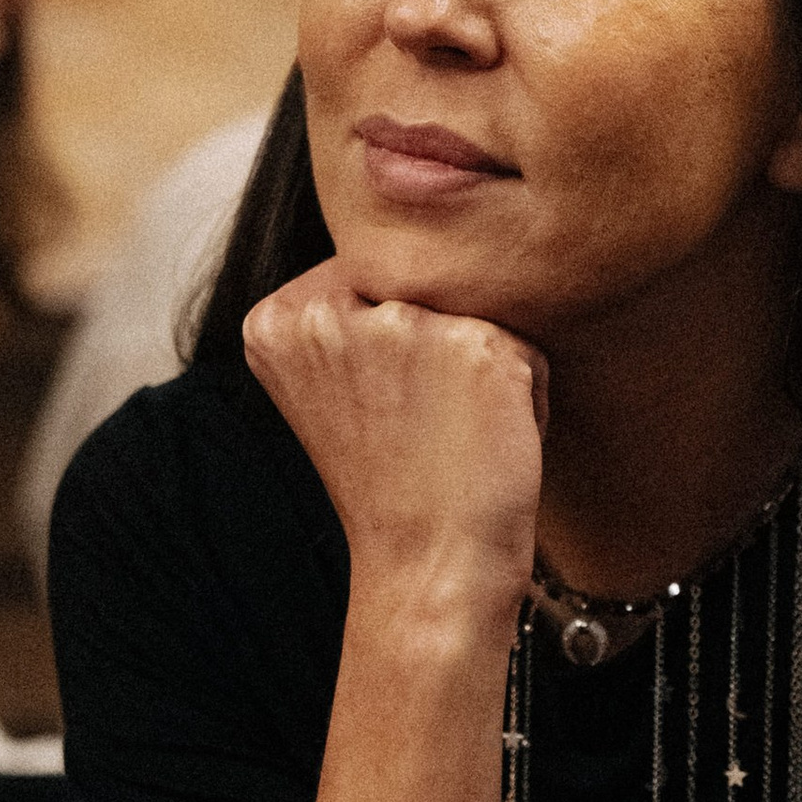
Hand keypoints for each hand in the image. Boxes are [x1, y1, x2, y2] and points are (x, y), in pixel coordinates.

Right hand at [243, 255, 544, 624]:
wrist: (428, 567)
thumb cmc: (394, 483)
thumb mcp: (334, 386)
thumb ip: (343, 312)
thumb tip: (402, 234)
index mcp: (276, 318)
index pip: (363, 275)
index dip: (393, 342)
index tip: (380, 410)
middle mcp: (328, 311)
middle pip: (419, 284)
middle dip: (436, 345)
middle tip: (417, 427)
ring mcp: (402, 323)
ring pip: (474, 306)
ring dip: (481, 365)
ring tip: (452, 431)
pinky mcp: (474, 344)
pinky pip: (525, 343)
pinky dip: (525, 391)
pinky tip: (487, 439)